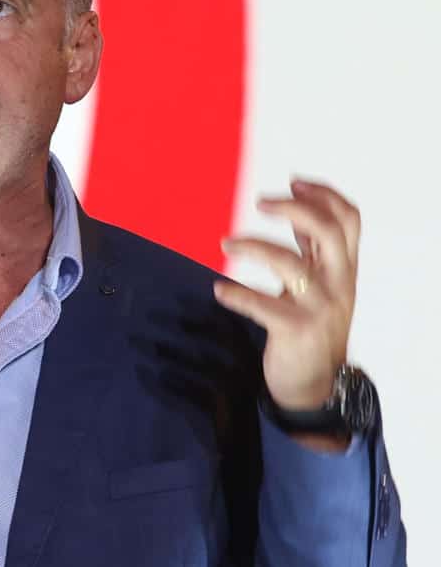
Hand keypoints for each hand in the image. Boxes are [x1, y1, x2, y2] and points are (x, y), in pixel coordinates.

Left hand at [214, 179, 358, 410]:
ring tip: (226, 244)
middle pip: (327, 230)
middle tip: (258, 201)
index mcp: (345, 268)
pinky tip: (218, 290)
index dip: (323, 194)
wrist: (313, 383)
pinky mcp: (296, 330)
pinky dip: (236, 294)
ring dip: (254, 247)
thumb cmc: (311, 327)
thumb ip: (312, 252)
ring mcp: (320, 307)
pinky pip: (263, 305)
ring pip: (291, 263)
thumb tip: (295, 210)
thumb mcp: (320, 285)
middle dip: (293, 209)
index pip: (349, 219)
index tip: (292, 182)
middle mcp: (339, 283)